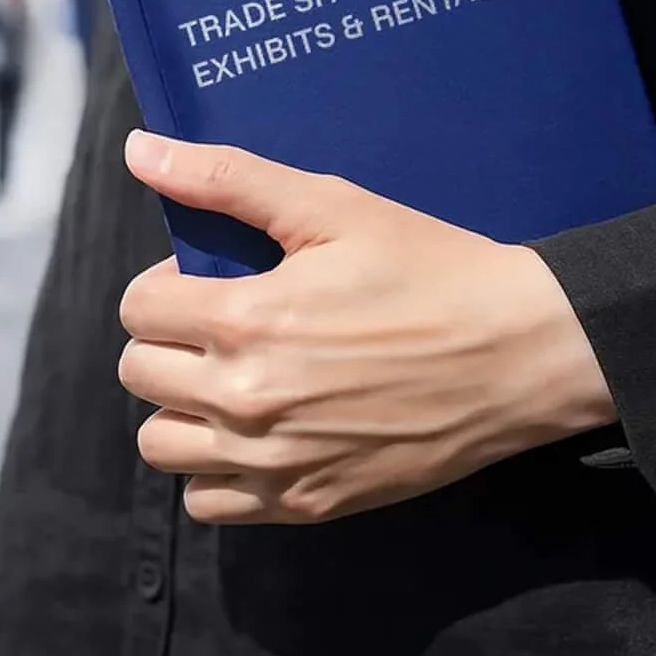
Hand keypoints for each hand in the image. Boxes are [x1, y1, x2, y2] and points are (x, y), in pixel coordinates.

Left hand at [118, 131, 616, 524]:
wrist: (516, 352)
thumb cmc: (425, 268)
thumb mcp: (328, 205)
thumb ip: (224, 178)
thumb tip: (139, 150)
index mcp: (247, 321)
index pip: (138, 308)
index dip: (164, 282)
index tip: (209, 277)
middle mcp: (247, 401)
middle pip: (138, 374)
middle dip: (165, 337)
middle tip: (219, 321)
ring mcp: (275, 462)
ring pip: (160, 446)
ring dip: (178, 407)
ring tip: (226, 376)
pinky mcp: (307, 505)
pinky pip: (209, 503)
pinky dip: (214, 471)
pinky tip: (253, 430)